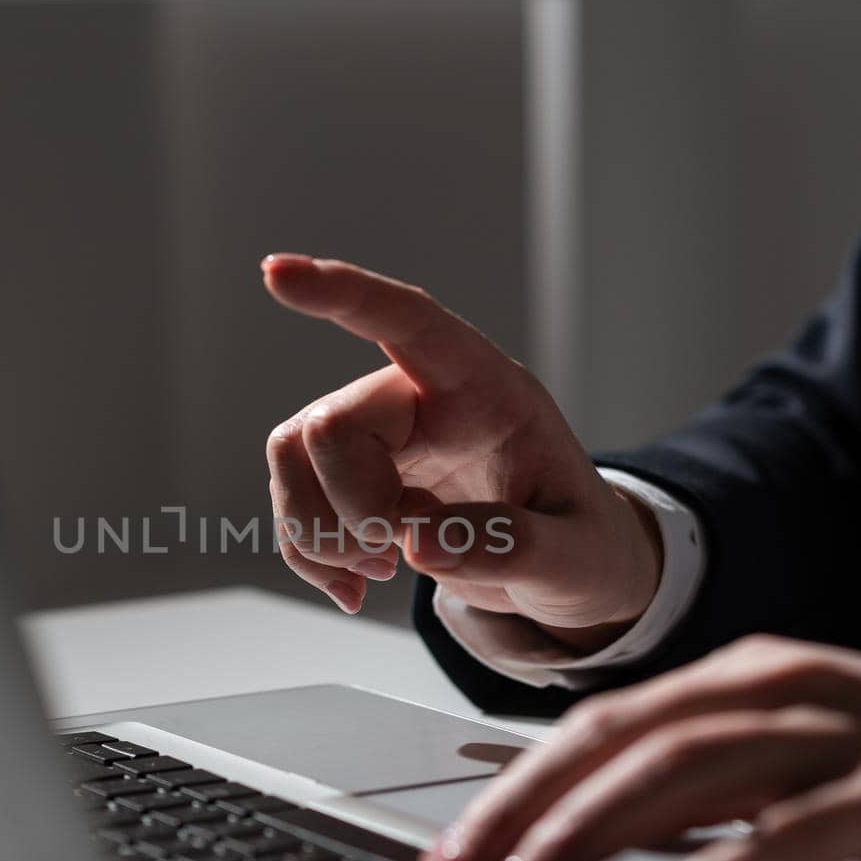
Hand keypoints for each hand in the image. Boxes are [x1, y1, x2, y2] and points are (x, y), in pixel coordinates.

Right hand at [261, 254, 660, 649]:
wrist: (567, 571)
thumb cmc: (582, 545)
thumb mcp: (578, 557)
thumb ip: (513, 546)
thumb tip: (420, 544)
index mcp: (485, 390)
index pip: (408, 321)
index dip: (343, 295)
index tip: (278, 274)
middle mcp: (420, 399)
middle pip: (329, 424)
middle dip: (350, 508)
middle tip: (398, 557)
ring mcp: (379, 436)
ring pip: (293, 456)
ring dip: (318, 531)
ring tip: (380, 569)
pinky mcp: (351, 478)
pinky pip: (294, 503)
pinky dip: (310, 555)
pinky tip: (357, 585)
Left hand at [416, 634, 860, 860]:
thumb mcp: (790, 780)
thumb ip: (699, 805)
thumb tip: (589, 855)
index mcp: (738, 682)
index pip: (596, 729)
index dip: (512, 790)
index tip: (448, 852)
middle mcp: (778, 689)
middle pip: (620, 743)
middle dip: (523, 815)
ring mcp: (845, 731)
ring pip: (686, 773)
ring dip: (588, 840)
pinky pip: (796, 833)